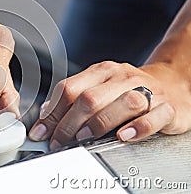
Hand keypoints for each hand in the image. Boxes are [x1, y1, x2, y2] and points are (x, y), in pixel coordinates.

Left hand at [29, 61, 190, 149]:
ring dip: (98, 124)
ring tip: (83, 138)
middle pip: (89, 98)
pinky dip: (138, 127)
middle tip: (58, 141)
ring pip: (121, 103)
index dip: (51, 113)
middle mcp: (122, 77)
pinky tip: (124, 136)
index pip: (69, 88)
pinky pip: (154, 116)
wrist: (171, 83)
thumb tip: (45, 115)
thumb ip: (72, 99)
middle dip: (68, 124)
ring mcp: (147, 90)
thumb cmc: (127, 90)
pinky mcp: (168, 106)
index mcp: (101, 71)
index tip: (41, 132)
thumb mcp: (98, 87)